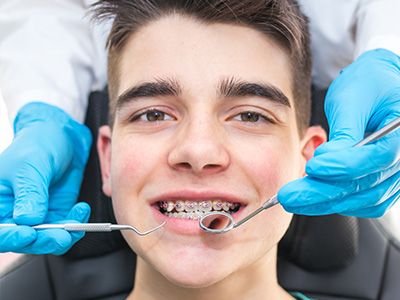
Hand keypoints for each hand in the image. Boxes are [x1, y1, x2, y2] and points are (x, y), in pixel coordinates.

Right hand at [0, 102, 91, 253]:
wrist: (63, 136)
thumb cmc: (37, 144)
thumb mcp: (30, 166)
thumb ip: (29, 193)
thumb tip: (27, 220)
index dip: (10, 238)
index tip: (28, 233)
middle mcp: (15, 212)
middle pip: (23, 241)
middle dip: (43, 240)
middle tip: (61, 234)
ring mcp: (37, 215)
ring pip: (46, 240)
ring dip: (63, 235)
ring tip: (76, 220)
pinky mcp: (57, 213)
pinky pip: (65, 230)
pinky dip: (76, 225)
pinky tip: (81, 209)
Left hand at [279, 49, 399, 216]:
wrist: (379, 86)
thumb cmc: (368, 84)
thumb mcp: (352, 100)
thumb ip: (344, 133)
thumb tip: (325, 160)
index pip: (378, 156)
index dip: (343, 165)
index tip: (313, 167)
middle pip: (366, 184)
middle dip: (322, 192)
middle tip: (289, 196)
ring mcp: (398, 173)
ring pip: (364, 199)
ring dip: (326, 202)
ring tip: (295, 198)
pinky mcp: (386, 181)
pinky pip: (365, 202)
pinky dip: (339, 202)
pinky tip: (313, 200)